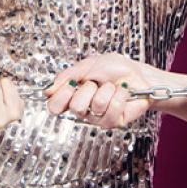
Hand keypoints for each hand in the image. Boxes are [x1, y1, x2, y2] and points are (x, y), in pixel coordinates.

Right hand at [44, 52, 163, 128]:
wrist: (138, 73)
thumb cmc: (115, 69)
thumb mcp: (87, 65)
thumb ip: (67, 76)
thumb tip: (47, 90)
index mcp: (73, 95)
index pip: (54, 106)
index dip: (60, 96)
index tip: (70, 84)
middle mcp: (84, 109)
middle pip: (75, 107)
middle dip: (88, 89)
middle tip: (95, 83)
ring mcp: (98, 117)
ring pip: (95, 106)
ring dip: (106, 90)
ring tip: (111, 86)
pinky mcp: (114, 121)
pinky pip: (112, 110)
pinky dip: (119, 95)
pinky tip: (122, 92)